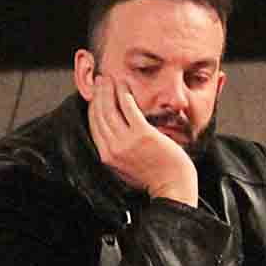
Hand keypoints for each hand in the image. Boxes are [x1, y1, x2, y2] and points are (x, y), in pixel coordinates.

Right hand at [86, 73, 196, 203]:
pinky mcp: (142, 135)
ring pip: (110, 109)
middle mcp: (112, 148)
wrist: (172, 187)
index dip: (93, 106)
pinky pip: (129, 109)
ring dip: (109, 90)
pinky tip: (125, 86)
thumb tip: (113, 133)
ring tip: (110, 79)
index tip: (96, 94)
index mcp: (107, 156)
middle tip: (100, 80)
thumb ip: (117, 150)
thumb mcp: (126, 166)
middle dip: (98, 94)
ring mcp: (126, 142)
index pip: (94, 124)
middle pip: (99, 114)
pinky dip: (125, 95)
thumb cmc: (154, 177)